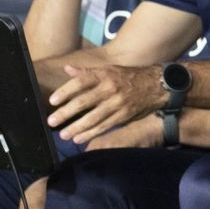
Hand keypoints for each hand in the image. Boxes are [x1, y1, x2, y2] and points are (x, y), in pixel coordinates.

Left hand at [47, 63, 165, 144]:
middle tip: (51, 121)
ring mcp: (118, 103)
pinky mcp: (124, 115)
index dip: (65, 91)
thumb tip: (67, 69)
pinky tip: (79, 138)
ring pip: (93, 117)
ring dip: (76, 127)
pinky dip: (91, 133)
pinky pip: (105, 126)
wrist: (158, 85)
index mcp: (105, 74)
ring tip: (63, 135)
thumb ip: (88, 72)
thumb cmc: (130, 77)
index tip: (52, 101)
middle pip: (84, 101)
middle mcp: (111, 88)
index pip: (81, 82)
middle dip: (66, 113)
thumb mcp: (110, 70)